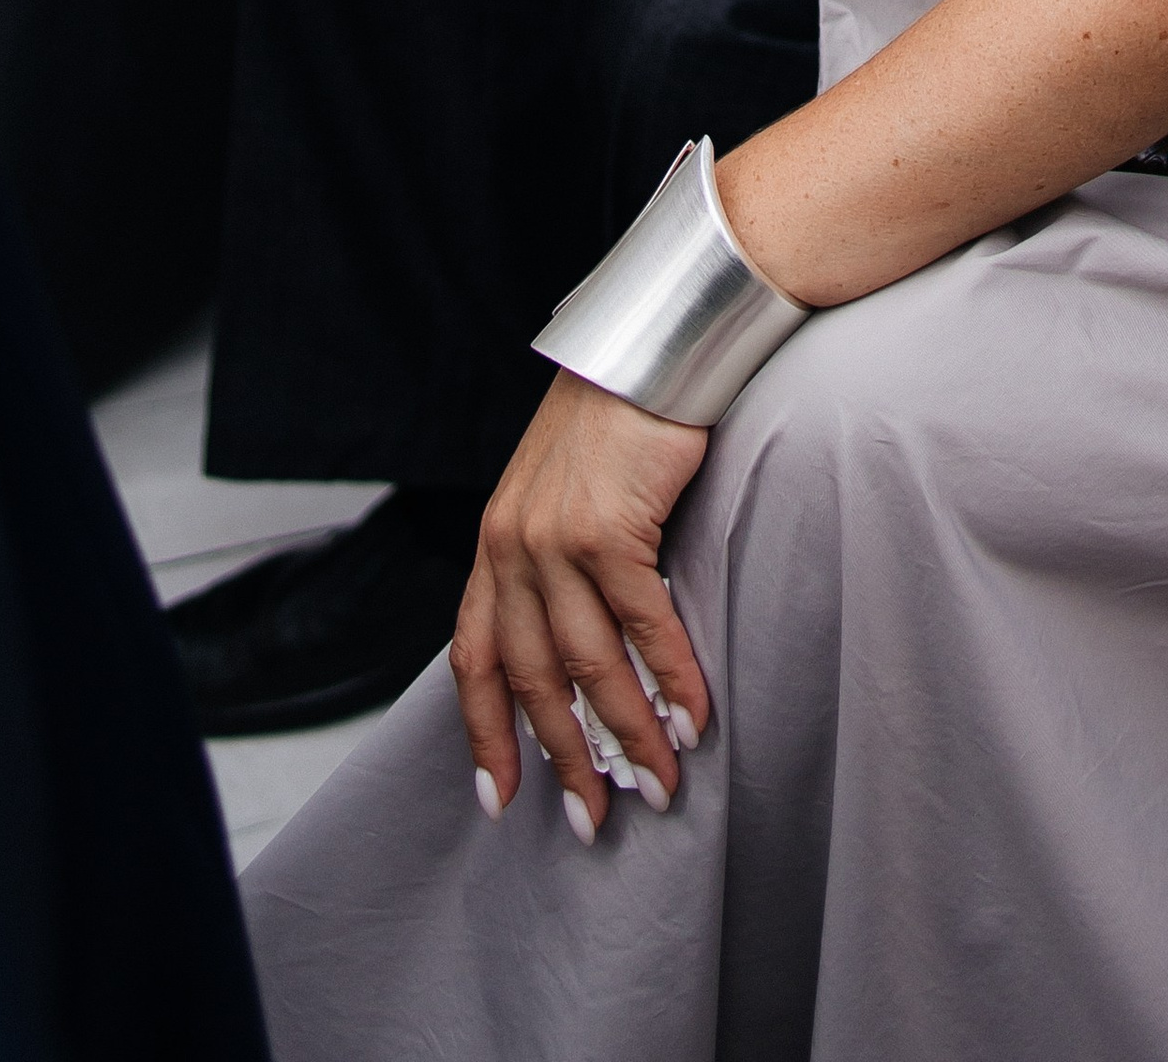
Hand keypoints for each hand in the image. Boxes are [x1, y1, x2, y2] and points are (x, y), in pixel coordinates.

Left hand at [451, 371, 710, 837]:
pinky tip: (694, 715)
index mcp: (495, 542)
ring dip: (628, 733)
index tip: (501, 801)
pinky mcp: (609, 528)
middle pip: (531, 678)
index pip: (473, 658)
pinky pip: (642, 624)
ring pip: (588, 663)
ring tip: (661, 782)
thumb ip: (552, 561)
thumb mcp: (561, 491)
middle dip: (566, 757)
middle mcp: (512, 546)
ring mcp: (556, 538)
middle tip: (596, 819)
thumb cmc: (616, 419)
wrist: (650, 348)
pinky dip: (671, 677)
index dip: (484, 734)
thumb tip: (574, 646)